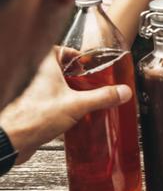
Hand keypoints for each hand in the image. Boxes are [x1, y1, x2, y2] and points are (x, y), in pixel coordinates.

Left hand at [0, 49, 130, 164]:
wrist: (12, 140)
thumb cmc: (32, 117)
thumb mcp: (77, 105)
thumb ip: (102, 97)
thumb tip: (121, 92)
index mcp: (44, 66)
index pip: (60, 50)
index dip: (74, 54)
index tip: (86, 62)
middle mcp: (35, 76)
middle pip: (58, 69)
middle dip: (75, 75)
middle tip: (89, 81)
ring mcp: (31, 93)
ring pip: (53, 86)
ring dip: (67, 91)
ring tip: (83, 99)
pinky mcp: (31, 109)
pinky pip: (48, 102)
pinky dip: (60, 106)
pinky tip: (71, 116)